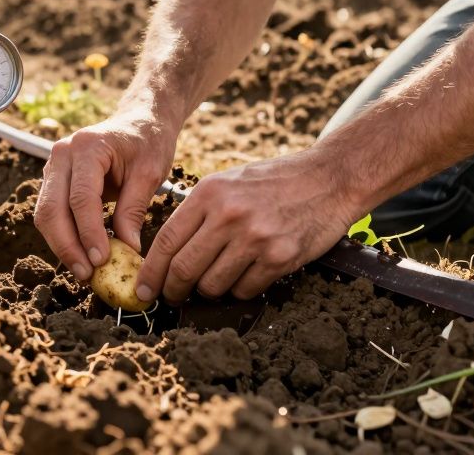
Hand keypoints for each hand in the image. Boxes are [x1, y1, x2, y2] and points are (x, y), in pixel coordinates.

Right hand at [34, 106, 177, 280]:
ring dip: (61, 245)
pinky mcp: (54, 179)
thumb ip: (134, 209)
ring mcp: (54, 166)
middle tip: (87, 274)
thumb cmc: (148, 141)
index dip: (88, 233)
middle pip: (52, 208)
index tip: (101, 260)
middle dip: (67, 246)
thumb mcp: (149, 173)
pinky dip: (62, 236)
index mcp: (88, 147)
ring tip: (84, 270)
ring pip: (45, 214)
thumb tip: (127, 250)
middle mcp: (62, 154)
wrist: (139, 120)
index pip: (81, 198)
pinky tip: (80, 254)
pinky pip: (50, 212)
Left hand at [135, 150, 358, 303]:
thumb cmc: (274, 182)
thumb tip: (166, 254)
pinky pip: (245, 290)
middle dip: (173, 289)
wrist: (329, 178)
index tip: (144, 289)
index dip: (150, 271)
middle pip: (184, 269)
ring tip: (220, 277)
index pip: (166, 240)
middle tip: (173, 296)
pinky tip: (250, 273)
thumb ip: (199, 212)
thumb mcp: (228, 182)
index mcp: (209, 193)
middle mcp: (228, 215)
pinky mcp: (279, 257)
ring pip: (213, 285)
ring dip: (211, 290)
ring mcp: (255, 238)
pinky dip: (242, 289)